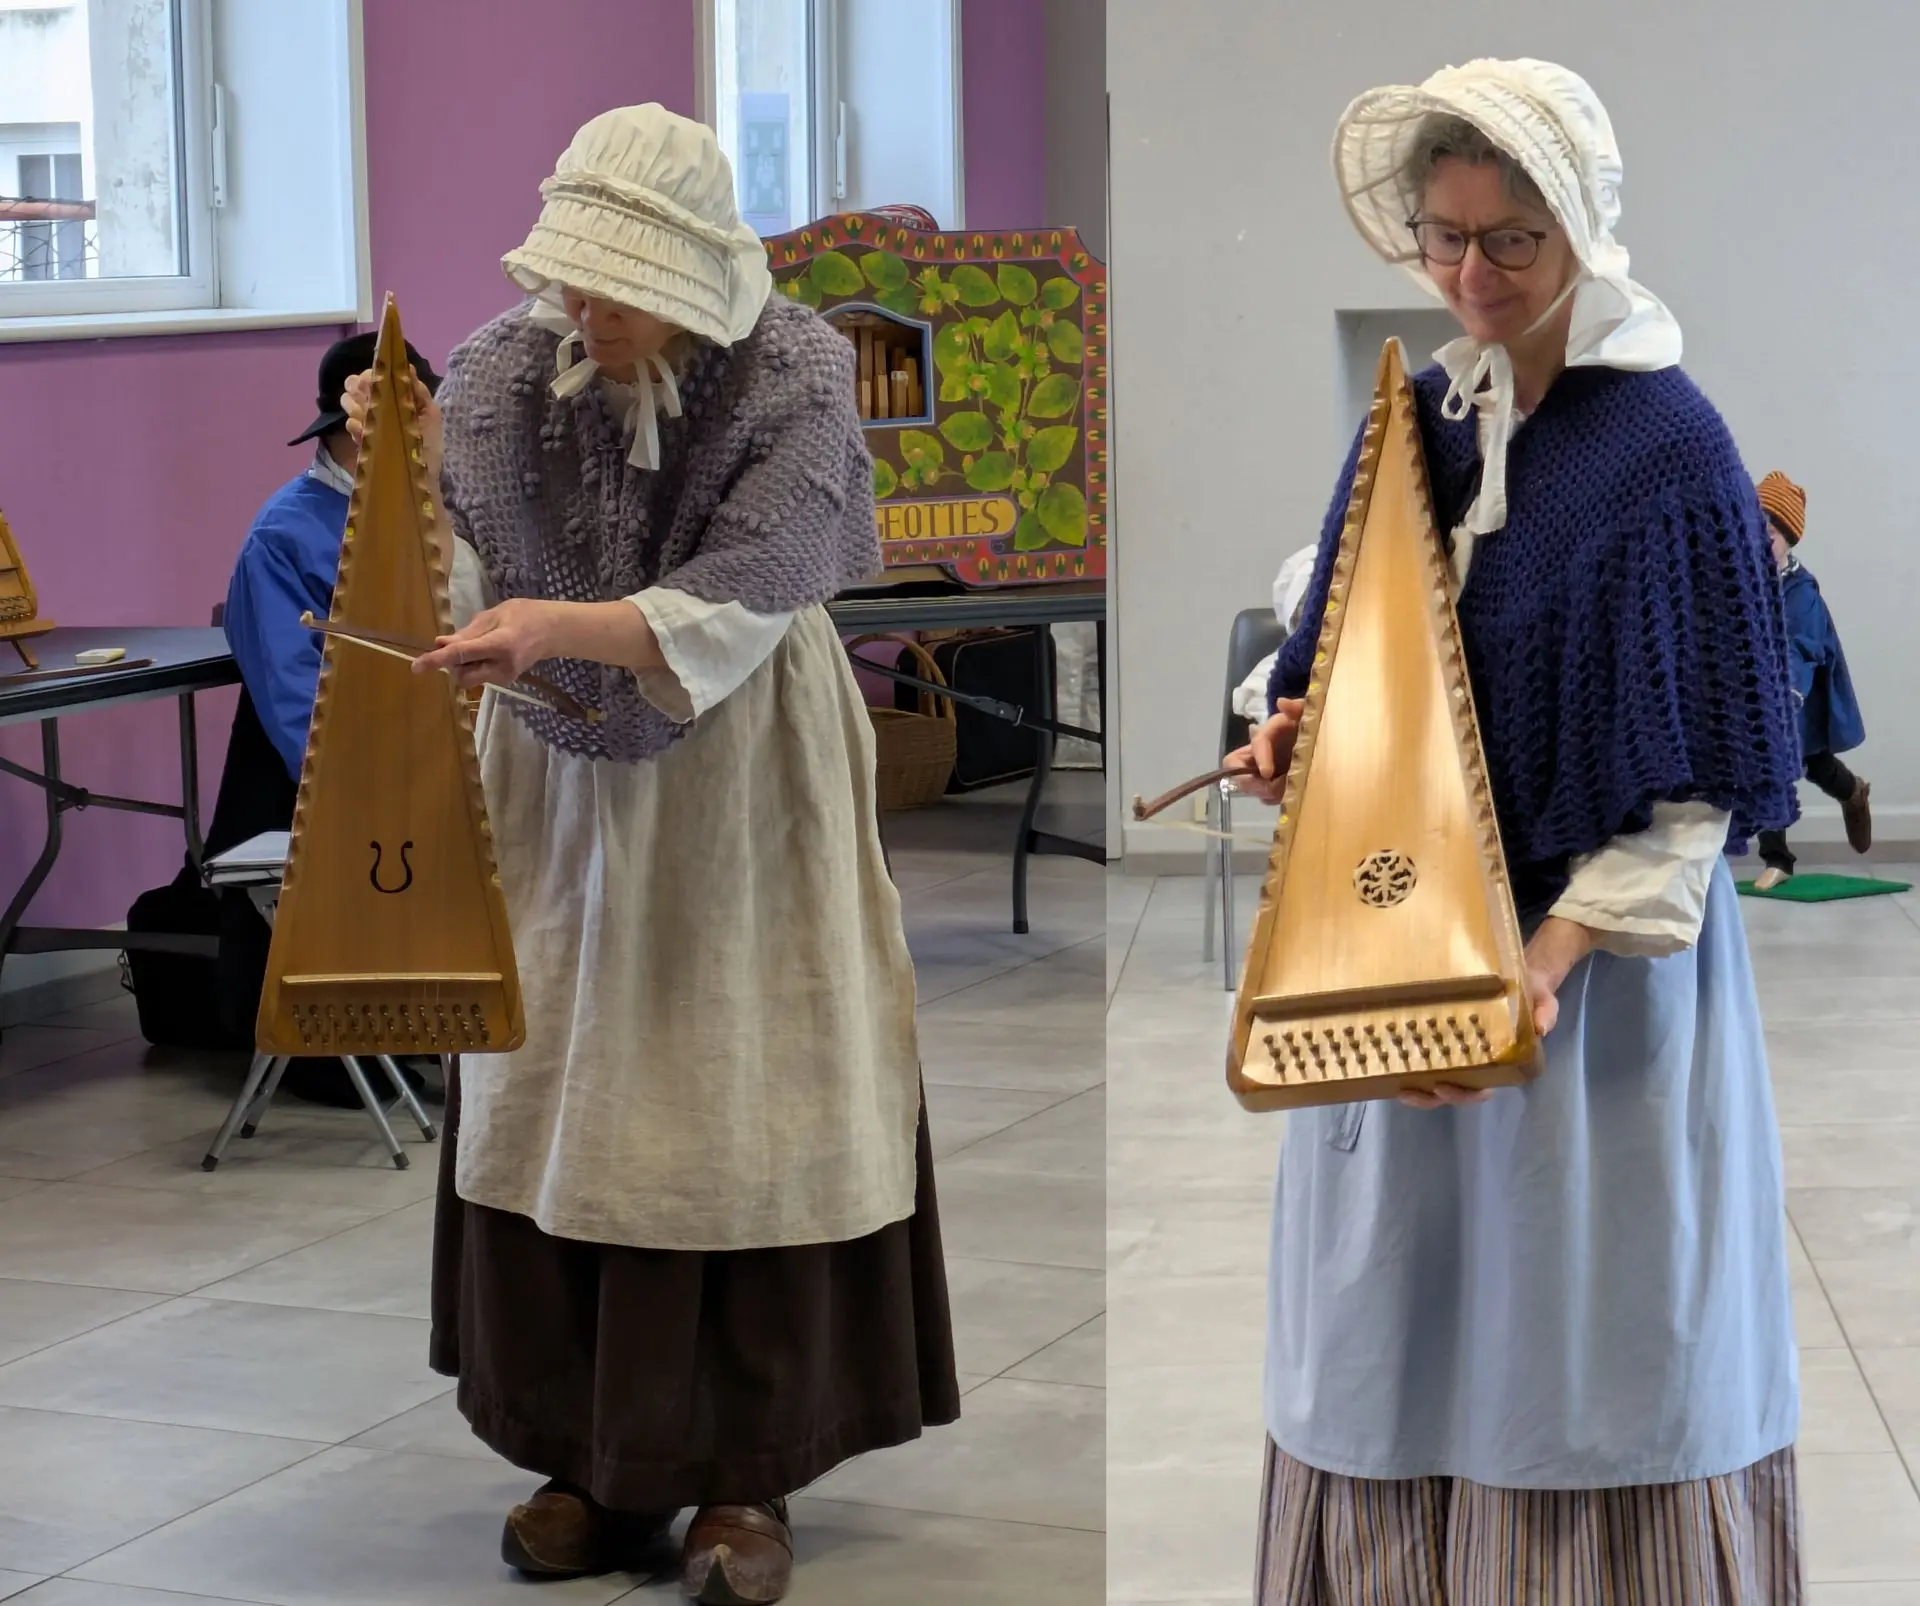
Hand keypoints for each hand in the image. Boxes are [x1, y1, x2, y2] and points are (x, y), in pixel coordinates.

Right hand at [343, 370, 443, 482]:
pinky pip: (350, 426)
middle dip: (360, 390)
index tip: (373, 383)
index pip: (370, 375)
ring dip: (358, 408)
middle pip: (352, 385)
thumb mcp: (430, 414)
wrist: (423, 475)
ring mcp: (365, 422)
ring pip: (348, 402)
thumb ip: (418, 391)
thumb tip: (408, 367)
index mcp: (392, 395)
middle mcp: (375, 405)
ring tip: (372, 419)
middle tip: (371, 402)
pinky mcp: (360, 440)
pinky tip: (367, 432)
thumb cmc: (428, 442)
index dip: (369, 376)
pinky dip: (357, 427)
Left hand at [413, 599, 560, 688]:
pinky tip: (486, 652)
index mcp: (500, 644)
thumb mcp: (494, 615)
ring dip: (463, 665)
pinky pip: (479, 677)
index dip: (436, 660)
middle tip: (458, 645)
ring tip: (478, 646)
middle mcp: (502, 666)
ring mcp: (505, 677)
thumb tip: (440, 643)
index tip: (416, 666)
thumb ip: (467, 632)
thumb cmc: (525, 615)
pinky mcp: (506, 681)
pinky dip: (474, 666)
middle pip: (462, 676)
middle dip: (452, 664)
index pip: (461, 655)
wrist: (553, 631)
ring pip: (469, 679)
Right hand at [1228, 699, 1304, 803]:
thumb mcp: (1308, 716)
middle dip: (1254, 782)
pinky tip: (1289, 795)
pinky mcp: (1270, 785)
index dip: (1260, 758)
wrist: (1324, 746)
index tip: (1267, 773)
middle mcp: (1259, 753)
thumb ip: (1298, 708)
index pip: (1257, 743)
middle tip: (1274, 790)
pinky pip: (1264, 796)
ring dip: (1267, 792)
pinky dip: (1274, 798)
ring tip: (1287, 792)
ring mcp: (1262, 771)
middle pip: (1239, 770)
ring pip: (1251, 786)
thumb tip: (1281, 702)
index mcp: (1268, 735)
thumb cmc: (1313, 728)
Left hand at [1396, 920, 1590, 1108]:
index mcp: (1496, 1061)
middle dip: (1430, 1097)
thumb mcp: (1544, 1001)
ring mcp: (1457, 1054)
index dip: (1463, 1094)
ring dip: (1416, 1090)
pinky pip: (1426, 1057)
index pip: (1479, 1088)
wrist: (1523, 977)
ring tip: (1396, 1086)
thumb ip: (1545, 1014)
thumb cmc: (1532, 992)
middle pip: (1450, 1091)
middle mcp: (1475, 1063)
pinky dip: (1409, 1064)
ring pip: (1434, 1082)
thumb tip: (1540, 1029)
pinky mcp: (1442, 1038)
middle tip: (1409, 1091)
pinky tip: (1389, 1060)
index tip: (1444, 1085)